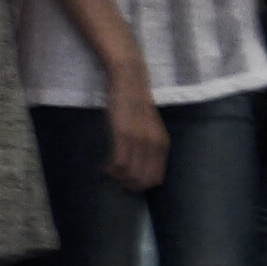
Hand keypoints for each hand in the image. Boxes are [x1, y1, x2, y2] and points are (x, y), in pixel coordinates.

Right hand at [101, 70, 167, 192]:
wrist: (130, 80)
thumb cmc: (137, 103)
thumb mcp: (151, 128)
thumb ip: (150, 146)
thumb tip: (141, 168)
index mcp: (162, 144)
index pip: (156, 179)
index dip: (141, 185)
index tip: (128, 181)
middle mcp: (153, 144)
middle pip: (142, 181)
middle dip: (128, 185)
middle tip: (116, 179)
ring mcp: (138, 139)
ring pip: (129, 175)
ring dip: (117, 178)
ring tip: (108, 172)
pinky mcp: (122, 134)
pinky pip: (118, 163)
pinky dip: (109, 170)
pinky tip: (104, 166)